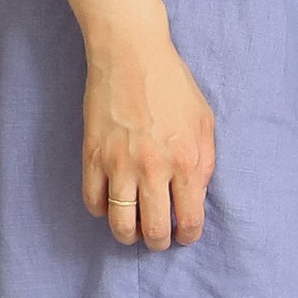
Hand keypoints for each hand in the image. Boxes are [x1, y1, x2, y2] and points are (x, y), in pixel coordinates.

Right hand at [82, 22, 217, 248]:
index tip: (183, 235)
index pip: (189, 220)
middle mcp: (154, 169)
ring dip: (127, 235)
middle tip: (158, 237)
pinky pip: (93, 201)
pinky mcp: (92, 156)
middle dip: (157, 242)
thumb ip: (204, 162)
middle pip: (153, 230)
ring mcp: (119, 164)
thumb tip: (195, 196)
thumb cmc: (173, 85)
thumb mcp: (204, 122)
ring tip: (132, 230)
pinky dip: (102, 211)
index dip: (187, 236)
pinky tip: (111, 205)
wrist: (131, 55)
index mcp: (187, 161)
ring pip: (119, 224)